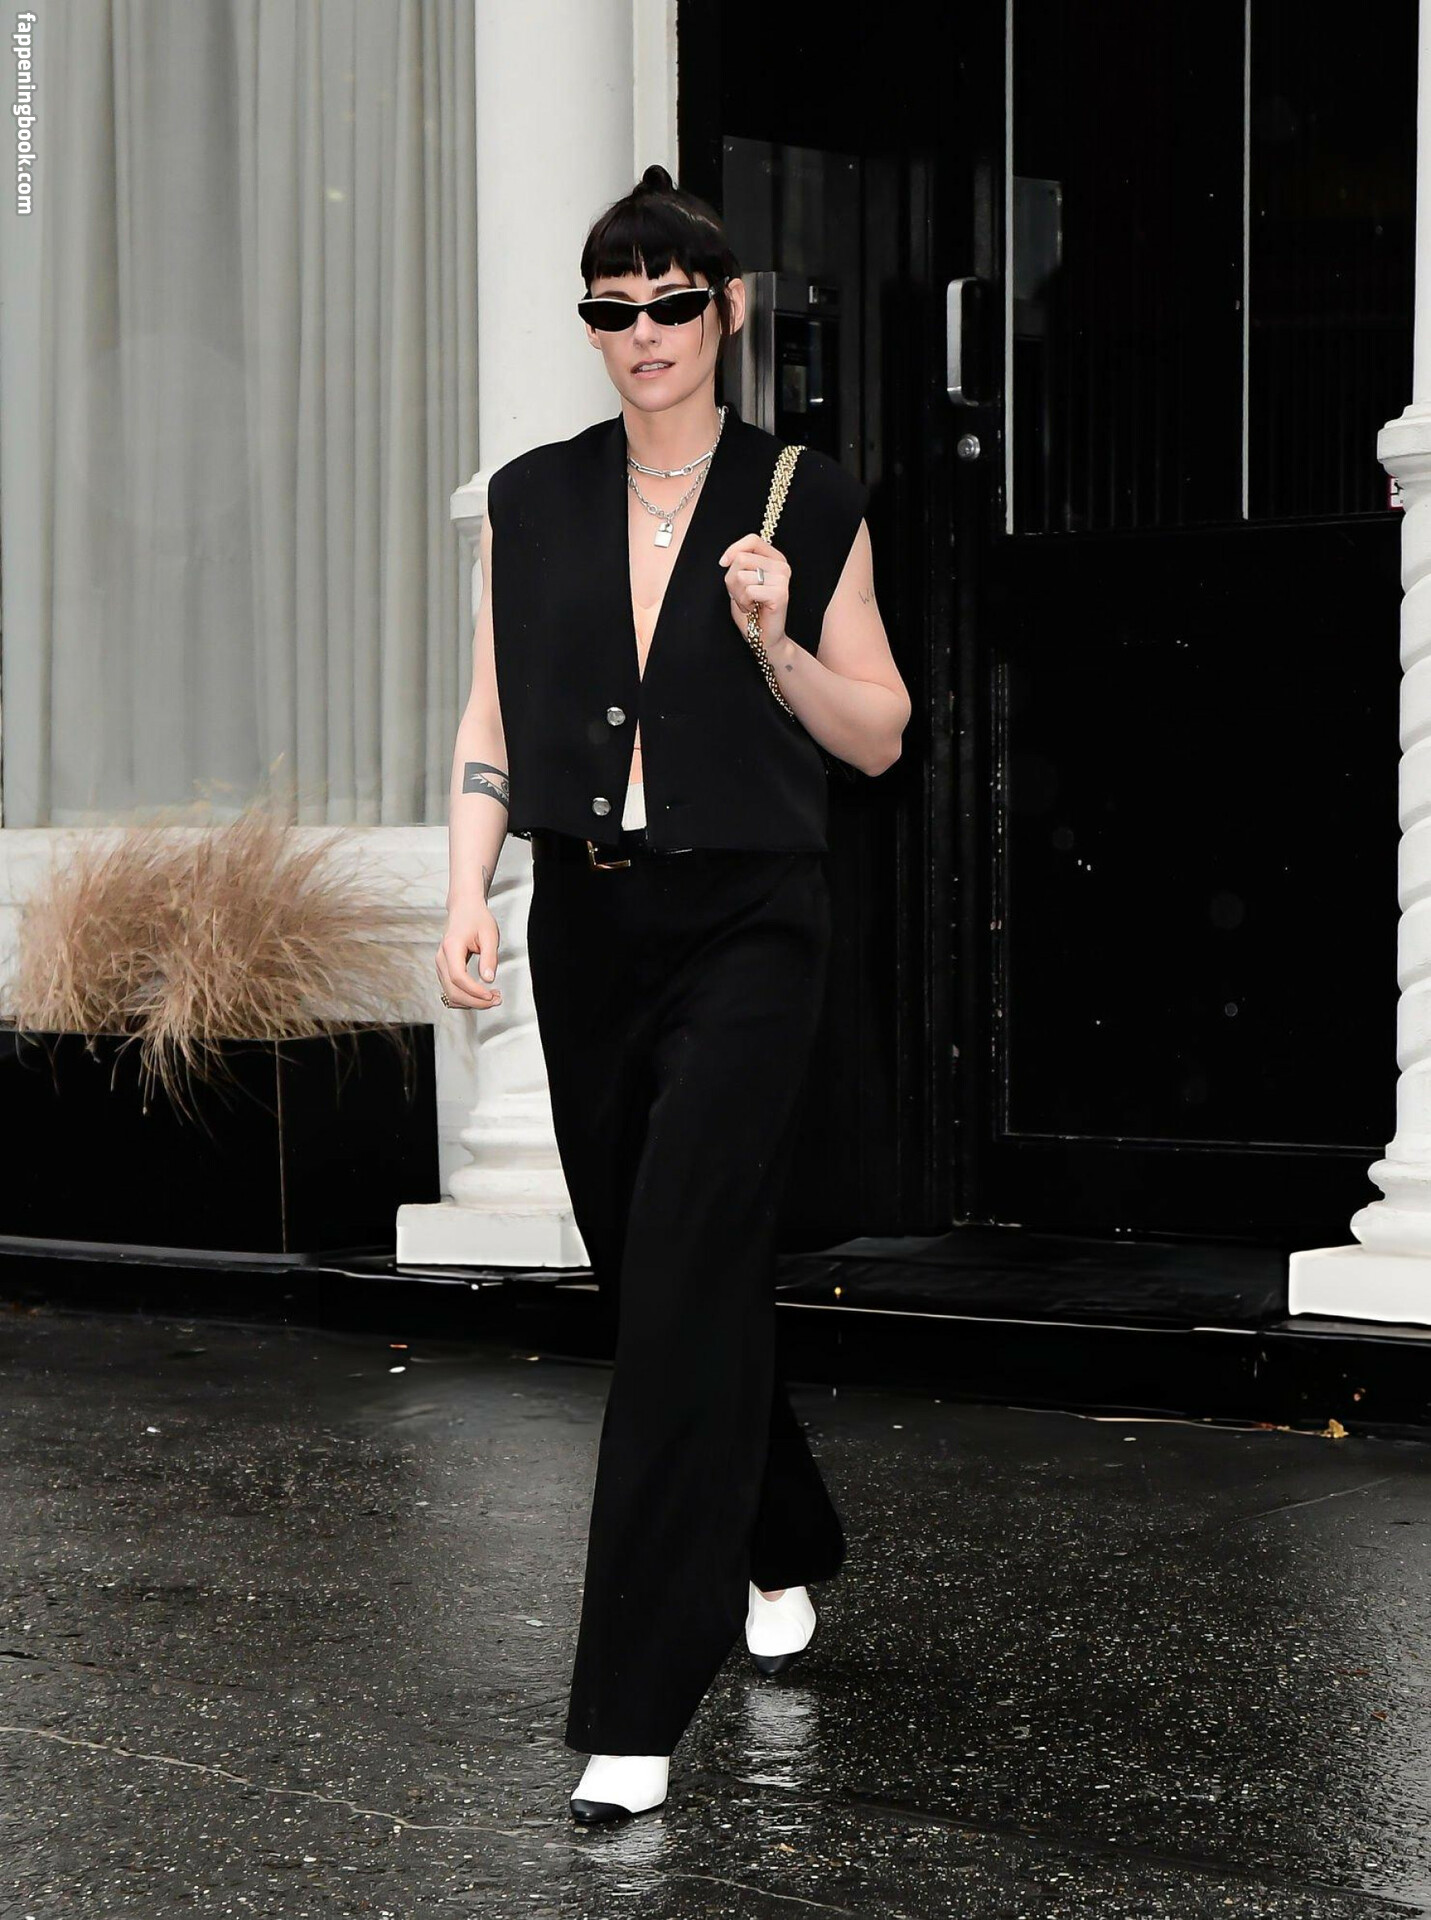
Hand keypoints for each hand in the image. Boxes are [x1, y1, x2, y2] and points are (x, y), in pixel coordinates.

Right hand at [436, 903, 501, 1010]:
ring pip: (450, 994)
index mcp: (451, 947)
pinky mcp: (445, 970)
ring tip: (491, 998)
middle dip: (475, 1001)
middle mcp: (442, 958)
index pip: (458, 977)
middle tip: (495, 1000)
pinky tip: (480, 995)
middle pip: (452, 990)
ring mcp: (441, 965)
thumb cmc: (476, 918)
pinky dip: (465, 997)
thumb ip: (489, 958)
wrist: (464, 908)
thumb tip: (488, 979)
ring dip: (470, 1002)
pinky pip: (451, 990)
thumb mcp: (489, 935)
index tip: (490, 995)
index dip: (474, 991)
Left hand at [717, 536, 790, 651]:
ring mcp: (783, 579)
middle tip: (740, 595)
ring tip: (748, 603)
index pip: (752, 540)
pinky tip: (753, 609)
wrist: (763, 638)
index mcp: (775, 558)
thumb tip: (726, 558)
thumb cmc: (751, 610)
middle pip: (742, 558)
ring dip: (738, 594)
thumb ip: (739, 564)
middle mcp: (782, 566)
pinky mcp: (781, 593)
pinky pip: (749, 590)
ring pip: (742, 575)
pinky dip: (744, 603)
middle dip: (732, 579)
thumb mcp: (741, 581)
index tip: (723, 563)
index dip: (734, 549)